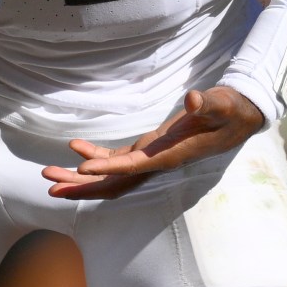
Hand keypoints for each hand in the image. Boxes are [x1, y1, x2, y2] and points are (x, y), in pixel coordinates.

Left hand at [40, 86, 266, 199]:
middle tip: (49, 185)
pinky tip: (75, 147)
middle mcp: (156, 162)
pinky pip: (117, 159)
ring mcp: (150, 158)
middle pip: (114, 182)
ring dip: (80, 177)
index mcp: (169, 155)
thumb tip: (193, 99)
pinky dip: (95, 157)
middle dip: (82, 187)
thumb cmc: (229, 111)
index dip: (108, 169)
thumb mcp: (221, 103)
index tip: (81, 171)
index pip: (134, 167)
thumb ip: (208, 103)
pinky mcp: (149, 150)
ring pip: (110, 175)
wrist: (238, 118)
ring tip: (48, 173)